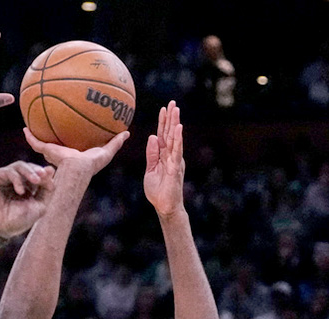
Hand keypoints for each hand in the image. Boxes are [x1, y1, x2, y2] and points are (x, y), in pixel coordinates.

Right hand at [0, 162, 55, 238]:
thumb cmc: (18, 221)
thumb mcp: (39, 206)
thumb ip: (47, 190)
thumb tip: (51, 169)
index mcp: (26, 187)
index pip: (37, 174)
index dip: (45, 174)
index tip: (50, 174)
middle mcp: (14, 181)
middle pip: (29, 167)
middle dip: (38, 170)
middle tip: (44, 174)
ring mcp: (3, 177)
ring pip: (19, 166)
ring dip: (30, 172)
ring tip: (36, 180)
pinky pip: (8, 172)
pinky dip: (17, 179)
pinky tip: (20, 191)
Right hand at [23, 128, 128, 174]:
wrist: (77, 168)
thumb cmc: (92, 164)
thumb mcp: (106, 151)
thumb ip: (115, 143)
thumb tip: (127, 132)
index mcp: (75, 153)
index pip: (72, 143)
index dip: (70, 136)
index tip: (70, 126)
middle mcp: (62, 152)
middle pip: (55, 142)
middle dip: (51, 133)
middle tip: (49, 122)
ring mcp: (53, 152)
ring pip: (42, 142)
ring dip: (36, 135)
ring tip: (31, 124)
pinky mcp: (46, 151)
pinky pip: (35, 142)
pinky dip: (30, 136)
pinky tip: (25, 128)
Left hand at [144, 101, 185, 217]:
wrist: (165, 206)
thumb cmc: (158, 190)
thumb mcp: (150, 169)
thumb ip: (151, 154)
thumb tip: (152, 136)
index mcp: (163, 155)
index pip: (163, 135)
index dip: (163, 122)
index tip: (164, 108)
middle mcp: (171, 155)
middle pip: (170, 133)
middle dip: (171, 118)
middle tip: (172, 102)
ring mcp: (174, 161)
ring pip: (174, 139)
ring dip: (175, 124)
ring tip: (176, 110)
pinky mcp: (175, 168)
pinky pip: (176, 151)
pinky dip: (178, 139)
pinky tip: (179, 129)